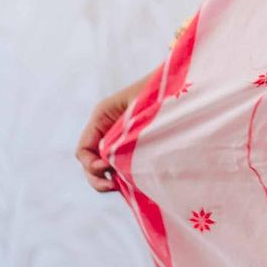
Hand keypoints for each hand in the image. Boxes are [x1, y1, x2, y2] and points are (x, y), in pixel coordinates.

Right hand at [74, 71, 152, 192]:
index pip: (84, 149)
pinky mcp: (133, 141)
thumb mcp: (139, 111)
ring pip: (105, 163)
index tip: (107, 168)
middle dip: (98, 176)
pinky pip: (121, 160)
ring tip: (123, 185)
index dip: (90, 164)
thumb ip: (124, 134)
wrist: (182, 81)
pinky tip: (133, 179)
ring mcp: (119, 135)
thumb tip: (111, 163)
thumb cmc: (162, 89)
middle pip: (91, 160)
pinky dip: (122, 172)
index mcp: (102, 116)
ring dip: (110, 177)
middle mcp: (106, 127)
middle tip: (113, 185)